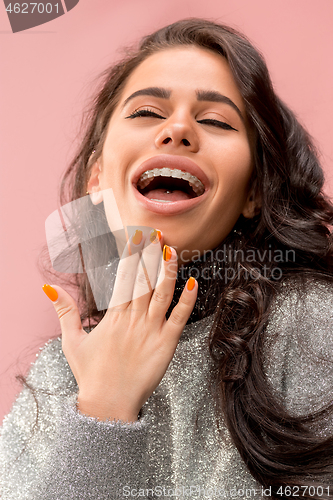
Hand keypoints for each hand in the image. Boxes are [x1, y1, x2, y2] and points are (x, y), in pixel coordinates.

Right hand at [42, 228, 197, 421]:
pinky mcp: (167, 343)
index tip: (137, 237)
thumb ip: (64, 312)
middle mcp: (133, 318)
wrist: (108, 404)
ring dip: (168, 270)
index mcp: (113, 315)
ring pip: (162, 292)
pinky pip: (180, 317)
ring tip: (173, 250)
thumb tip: (49, 288)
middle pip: (144, 278)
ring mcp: (151, 329)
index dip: (132, 254)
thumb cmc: (90, 374)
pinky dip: (187, 300)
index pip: (124, 276)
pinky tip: (193, 283)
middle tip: (158, 233)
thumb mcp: (72, 340)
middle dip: (151, 254)